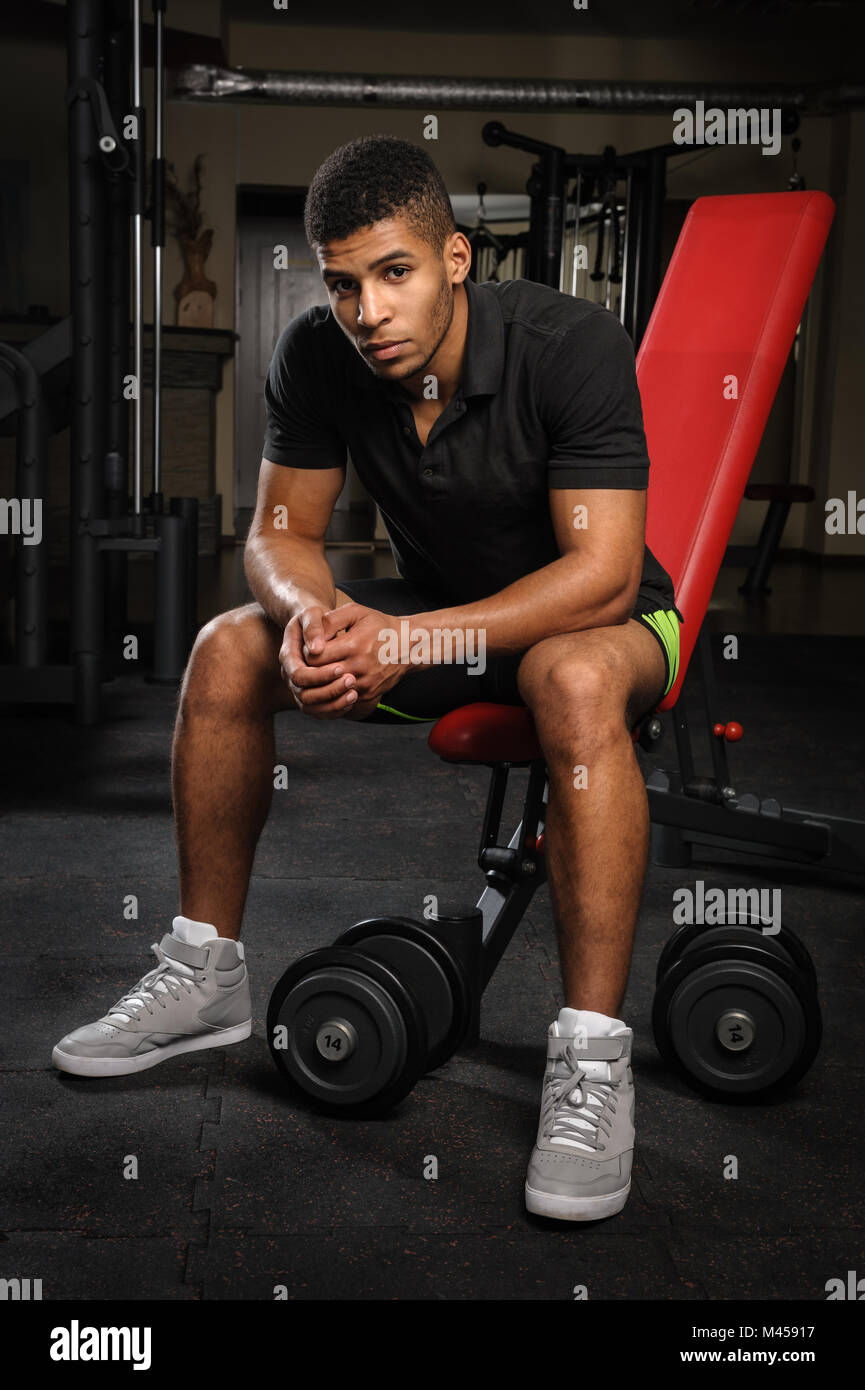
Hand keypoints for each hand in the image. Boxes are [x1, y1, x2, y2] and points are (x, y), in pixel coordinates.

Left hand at [279, 601, 408, 719]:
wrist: (408, 646)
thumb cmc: (379, 626)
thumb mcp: (356, 613)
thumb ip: (331, 620)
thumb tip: (311, 636)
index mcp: (353, 645)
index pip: (315, 657)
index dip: (307, 653)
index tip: (309, 647)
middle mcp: (359, 667)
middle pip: (319, 676)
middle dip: (311, 669)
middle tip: (311, 661)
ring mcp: (364, 684)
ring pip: (329, 690)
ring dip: (321, 682)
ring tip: (321, 670)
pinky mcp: (368, 695)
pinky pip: (342, 698)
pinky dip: (334, 690)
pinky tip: (334, 679)